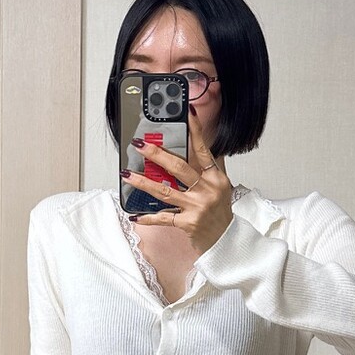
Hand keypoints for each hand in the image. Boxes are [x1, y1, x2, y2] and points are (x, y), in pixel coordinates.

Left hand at [120, 106, 234, 256]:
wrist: (226, 241)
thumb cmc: (220, 213)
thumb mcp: (221, 187)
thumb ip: (210, 167)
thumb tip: (202, 144)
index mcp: (215, 178)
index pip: (203, 149)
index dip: (195, 130)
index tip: (186, 112)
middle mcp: (207, 190)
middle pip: (179, 168)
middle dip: (157, 155)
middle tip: (140, 145)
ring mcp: (197, 207)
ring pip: (165, 191)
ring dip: (143, 182)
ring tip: (127, 175)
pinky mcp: (187, 223)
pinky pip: (163, 218)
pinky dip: (147, 217)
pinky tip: (134, 214)